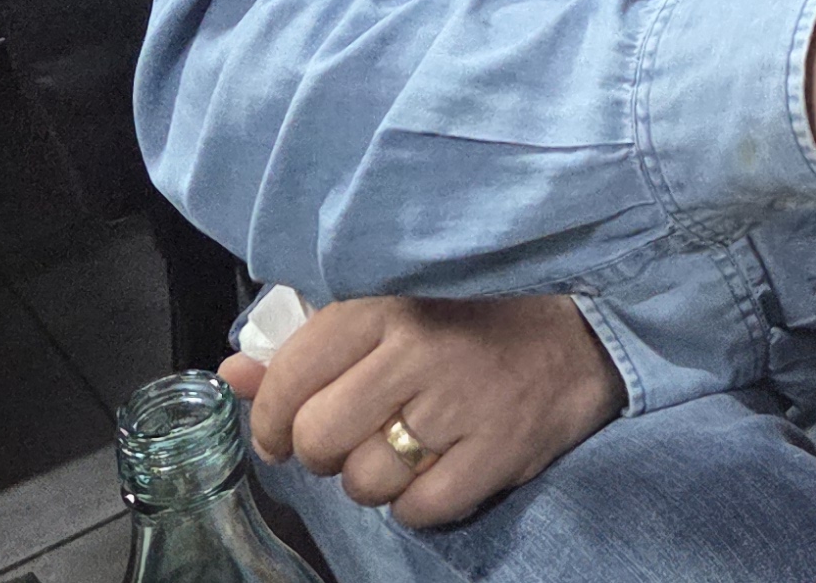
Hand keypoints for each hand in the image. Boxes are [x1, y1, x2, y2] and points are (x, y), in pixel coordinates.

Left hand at [216, 295, 620, 529]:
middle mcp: (419, 351)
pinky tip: (436, 469)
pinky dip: (417, 504)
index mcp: (384, 306)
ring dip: (372, 481)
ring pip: (365, 483)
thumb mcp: (388, 313)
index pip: (291, 377)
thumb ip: (305, 348)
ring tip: (400, 451)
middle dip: (320, 454)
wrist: (582, 331)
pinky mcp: (499, 452)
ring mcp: (462, 405)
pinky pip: (419, 510)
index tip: (279, 432)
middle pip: (319, 440)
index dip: (268, 419)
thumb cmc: (471, 320)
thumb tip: (232, 377)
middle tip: (345, 442)